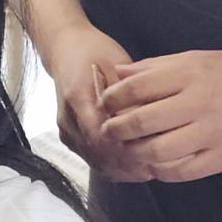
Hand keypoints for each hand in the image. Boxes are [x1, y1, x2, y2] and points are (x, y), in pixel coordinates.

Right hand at [44, 24, 148, 182]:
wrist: (65, 49)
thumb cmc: (94, 51)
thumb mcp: (116, 64)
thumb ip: (128, 94)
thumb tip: (148, 121)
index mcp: (78, 97)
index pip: (101, 136)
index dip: (125, 150)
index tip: (150, 155)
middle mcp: (68, 118)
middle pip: (98, 154)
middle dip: (127, 165)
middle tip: (156, 169)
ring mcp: (67, 130)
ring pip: (94, 161)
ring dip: (121, 170)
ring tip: (148, 172)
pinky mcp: (69, 137)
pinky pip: (91, 158)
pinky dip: (112, 166)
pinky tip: (133, 169)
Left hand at [99, 49, 221, 182]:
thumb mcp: (196, 58)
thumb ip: (155, 67)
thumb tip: (117, 73)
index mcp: (190, 74)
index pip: (137, 88)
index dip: (113, 97)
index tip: (105, 103)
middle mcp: (198, 103)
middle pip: (141, 121)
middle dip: (117, 129)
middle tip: (109, 131)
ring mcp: (210, 132)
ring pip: (157, 150)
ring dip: (135, 153)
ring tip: (129, 150)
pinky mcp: (221, 156)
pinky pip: (182, 171)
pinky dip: (162, 171)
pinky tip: (155, 165)